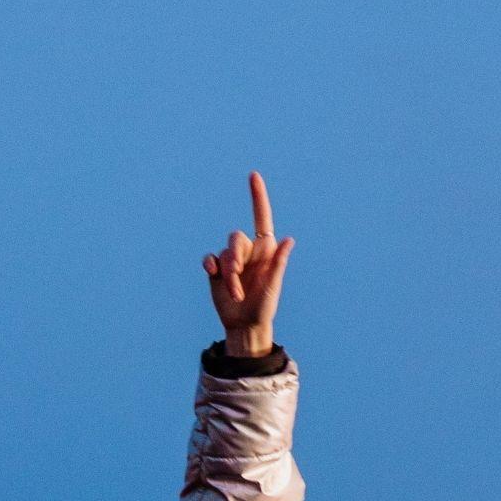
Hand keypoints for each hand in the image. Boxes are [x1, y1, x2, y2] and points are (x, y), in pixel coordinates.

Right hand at [202, 172, 294, 357]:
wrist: (244, 325)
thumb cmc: (264, 307)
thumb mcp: (274, 286)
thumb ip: (279, 262)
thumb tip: (289, 240)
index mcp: (266, 251)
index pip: (262, 218)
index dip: (258, 197)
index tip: (254, 175)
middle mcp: (249, 251)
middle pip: (235, 239)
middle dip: (235, 260)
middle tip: (237, 282)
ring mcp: (232, 260)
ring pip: (224, 253)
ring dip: (228, 273)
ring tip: (235, 293)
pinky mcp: (217, 269)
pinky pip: (210, 258)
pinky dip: (211, 266)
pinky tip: (214, 276)